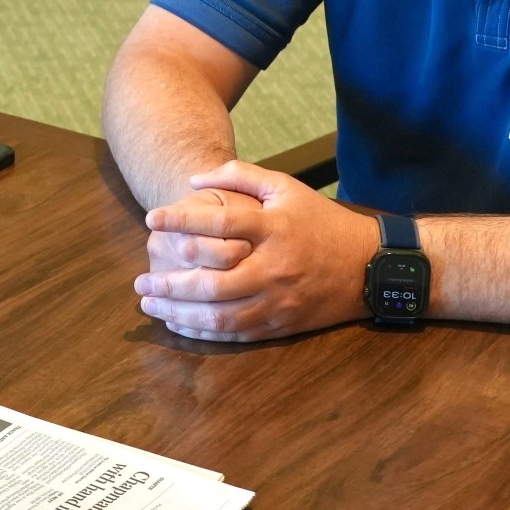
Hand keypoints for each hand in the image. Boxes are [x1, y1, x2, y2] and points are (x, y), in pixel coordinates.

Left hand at [133, 161, 382, 341]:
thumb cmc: (321, 222)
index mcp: (274, 229)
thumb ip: (240, 175)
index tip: (151, 218)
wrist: (370, 267)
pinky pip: (234, 334)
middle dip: (169, 283)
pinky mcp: (280, 325)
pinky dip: (201, 332)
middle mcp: (273, 267)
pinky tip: (177, 323)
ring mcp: (277, 301)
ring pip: (219, 315)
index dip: (180, 220)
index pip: (219, 224)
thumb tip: (195, 179)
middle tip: (139, 279)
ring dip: (178, 312)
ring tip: (149, 303)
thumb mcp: (286, 188)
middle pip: (212, 281)